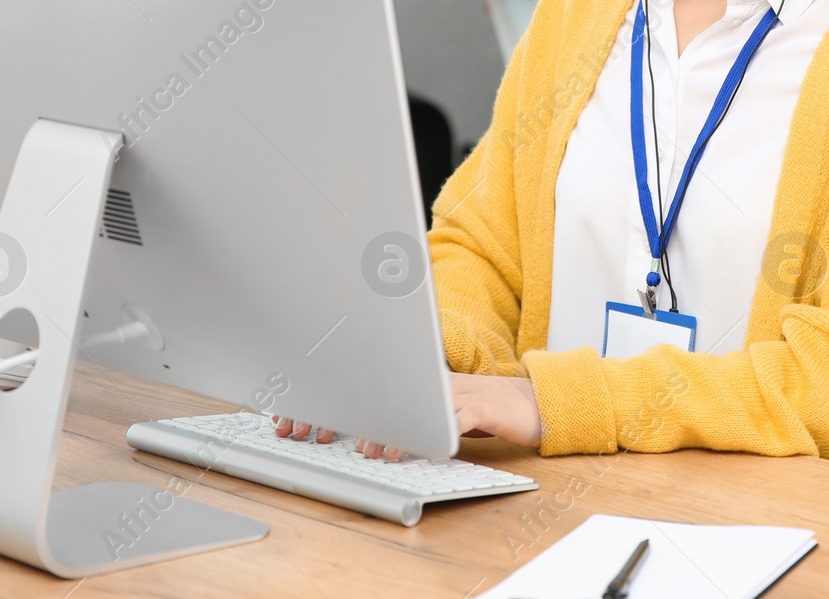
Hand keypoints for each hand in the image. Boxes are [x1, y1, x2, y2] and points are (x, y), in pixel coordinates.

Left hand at [272, 373, 543, 458]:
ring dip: (386, 429)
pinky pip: (452, 421)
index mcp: (415, 378)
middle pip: (381, 389)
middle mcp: (432, 380)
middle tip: (316, 433)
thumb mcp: (433, 410)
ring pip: (413, 405)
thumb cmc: (478, 410)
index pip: (366, 381)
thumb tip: (351, 428)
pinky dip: (431, 436)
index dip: (328, 399)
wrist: (533, 402)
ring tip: (367, 450)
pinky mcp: (482, 407)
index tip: (295, 417)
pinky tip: (415, 450)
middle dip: (344, 412)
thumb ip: (401, 413)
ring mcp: (457, 391)